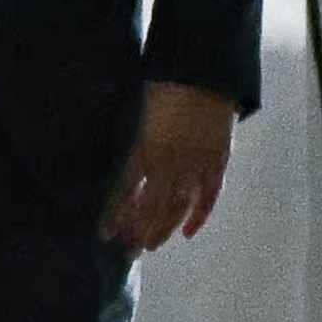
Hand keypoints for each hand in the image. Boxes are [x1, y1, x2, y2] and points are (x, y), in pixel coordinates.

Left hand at [99, 79, 240, 257]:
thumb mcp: (138, 112)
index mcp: (144, 147)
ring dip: (163, 228)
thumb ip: (134, 142)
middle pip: (150, 206)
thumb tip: (125, 167)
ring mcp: (195, 162)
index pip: (125, 190)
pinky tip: (188, 231)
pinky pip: (209, 194)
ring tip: (150, 246)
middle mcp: (169, 161)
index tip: (104, 234)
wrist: (205, 68)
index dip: (114, 213)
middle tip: (127, 253)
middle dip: (137, 231)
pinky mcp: (217, 160)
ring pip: (177, 205)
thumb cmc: (164, 82)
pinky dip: (199, 214)